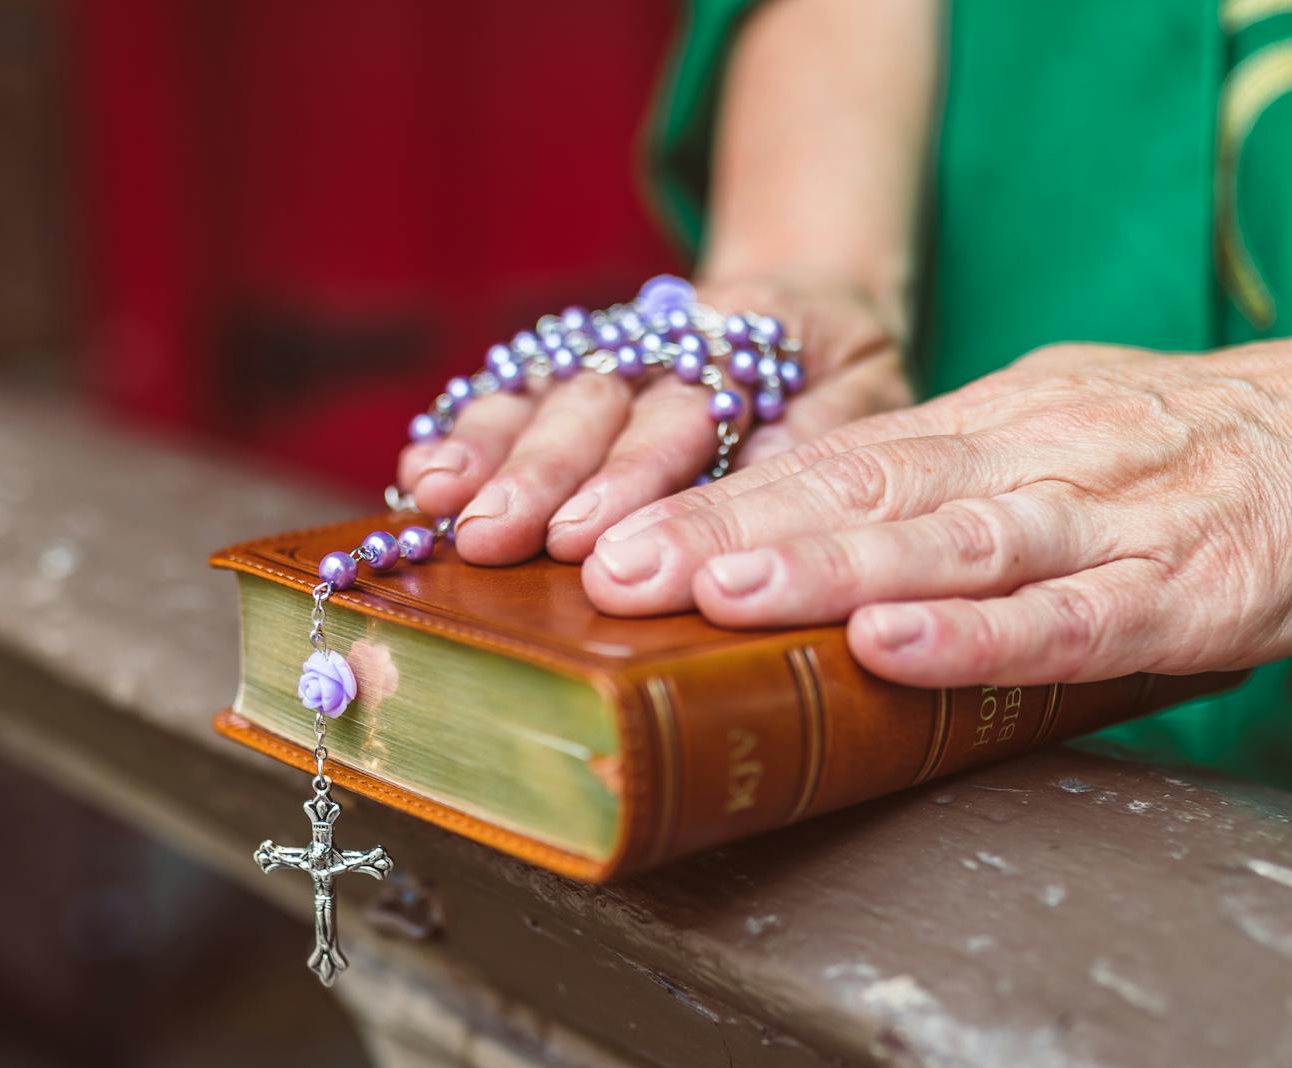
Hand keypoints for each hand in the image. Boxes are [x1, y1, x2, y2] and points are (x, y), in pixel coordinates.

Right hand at [394, 276, 910, 565]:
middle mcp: (661, 345)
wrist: (804, 307)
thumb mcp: (871, 391)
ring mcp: (608, 355)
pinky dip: (463, 431)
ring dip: (487, 450)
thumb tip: (770, 479)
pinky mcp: (570, 372)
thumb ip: (827, 429)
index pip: (683, 413)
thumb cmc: (842, 373)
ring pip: (542, 396)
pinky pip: (510, 395)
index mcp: (743, 347)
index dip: (631, 474)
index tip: (584, 536)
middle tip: (494, 535)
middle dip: (541, 474)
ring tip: (436, 498)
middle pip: (597, 405)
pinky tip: (421, 473)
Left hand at [579, 333, 1291, 685]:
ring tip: (721, 593)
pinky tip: (898, 646)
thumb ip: (946, 481)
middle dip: (735, 536)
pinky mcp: (1196, 590)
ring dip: (829, 571)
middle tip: (617, 571)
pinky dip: (981, 635)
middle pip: (871, 494)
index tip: (615, 541)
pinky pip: (1072, 619)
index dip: (724, 502)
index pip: (841, 462)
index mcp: (1001, 422)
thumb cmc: (1201, 451)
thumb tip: (807, 531)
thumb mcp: (1056, 434)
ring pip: (955, 542)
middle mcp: (1042, 454)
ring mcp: (1119, 520)